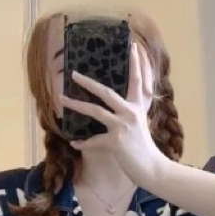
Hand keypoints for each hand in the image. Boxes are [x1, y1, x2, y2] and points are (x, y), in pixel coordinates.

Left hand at [61, 43, 167, 187]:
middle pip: (106, 92)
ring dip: (76, 105)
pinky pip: (93, 141)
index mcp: (138, 107)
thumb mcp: (139, 126)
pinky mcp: (116, 142)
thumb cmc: (144, 149)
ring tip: (62, 99)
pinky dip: (83, 143)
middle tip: (73, 74)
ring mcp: (123, 127)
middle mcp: (131, 113)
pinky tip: (74, 143)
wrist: (152, 169)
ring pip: (95, 111)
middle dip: (88, 82)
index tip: (133, 46)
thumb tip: (114, 109)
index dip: (136, 64)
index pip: (137, 81)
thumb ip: (129, 114)